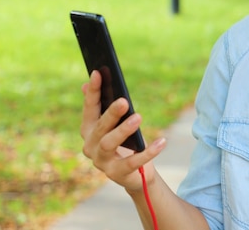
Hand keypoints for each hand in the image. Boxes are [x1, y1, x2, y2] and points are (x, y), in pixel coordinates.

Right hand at [80, 70, 166, 191]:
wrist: (134, 174)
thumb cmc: (124, 143)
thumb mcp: (115, 124)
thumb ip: (103, 106)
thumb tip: (86, 83)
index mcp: (89, 129)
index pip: (89, 108)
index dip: (93, 91)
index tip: (97, 73)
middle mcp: (91, 145)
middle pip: (100, 127)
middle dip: (111, 113)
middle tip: (124, 101)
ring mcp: (102, 161)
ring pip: (109, 144)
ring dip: (123, 130)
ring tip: (138, 117)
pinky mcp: (117, 174)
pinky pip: (133, 162)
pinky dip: (148, 152)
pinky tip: (162, 141)